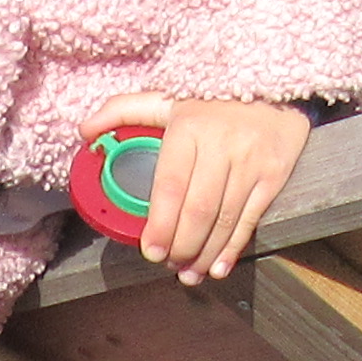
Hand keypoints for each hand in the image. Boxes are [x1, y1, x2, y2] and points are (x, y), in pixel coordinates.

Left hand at [115, 92, 309, 285]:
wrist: (276, 87)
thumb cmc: (214, 97)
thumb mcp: (169, 97)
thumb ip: (125, 111)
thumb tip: (85, 130)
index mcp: (189, 127)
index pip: (171, 185)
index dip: (160, 224)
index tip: (150, 250)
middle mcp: (221, 144)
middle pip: (198, 210)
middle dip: (181, 245)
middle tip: (168, 263)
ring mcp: (250, 161)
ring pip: (223, 220)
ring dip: (204, 254)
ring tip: (189, 273)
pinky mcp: (273, 174)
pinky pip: (250, 219)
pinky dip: (233, 248)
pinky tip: (218, 267)